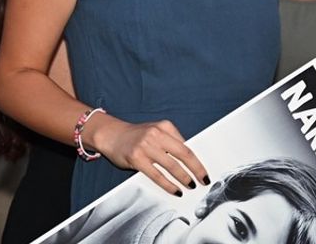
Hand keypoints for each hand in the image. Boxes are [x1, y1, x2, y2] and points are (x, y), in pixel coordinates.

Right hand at [91, 116, 209, 195]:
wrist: (111, 134)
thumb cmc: (136, 136)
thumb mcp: (155, 132)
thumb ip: (171, 142)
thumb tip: (190, 162)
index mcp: (164, 126)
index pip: (187, 145)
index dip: (197, 160)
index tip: (204, 171)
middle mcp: (156, 134)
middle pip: (183, 154)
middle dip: (196, 170)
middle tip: (203, 180)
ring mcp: (146, 146)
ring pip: (172, 166)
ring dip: (184, 178)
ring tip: (190, 186)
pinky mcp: (136, 158)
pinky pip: (157, 175)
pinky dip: (168, 185)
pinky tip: (175, 190)